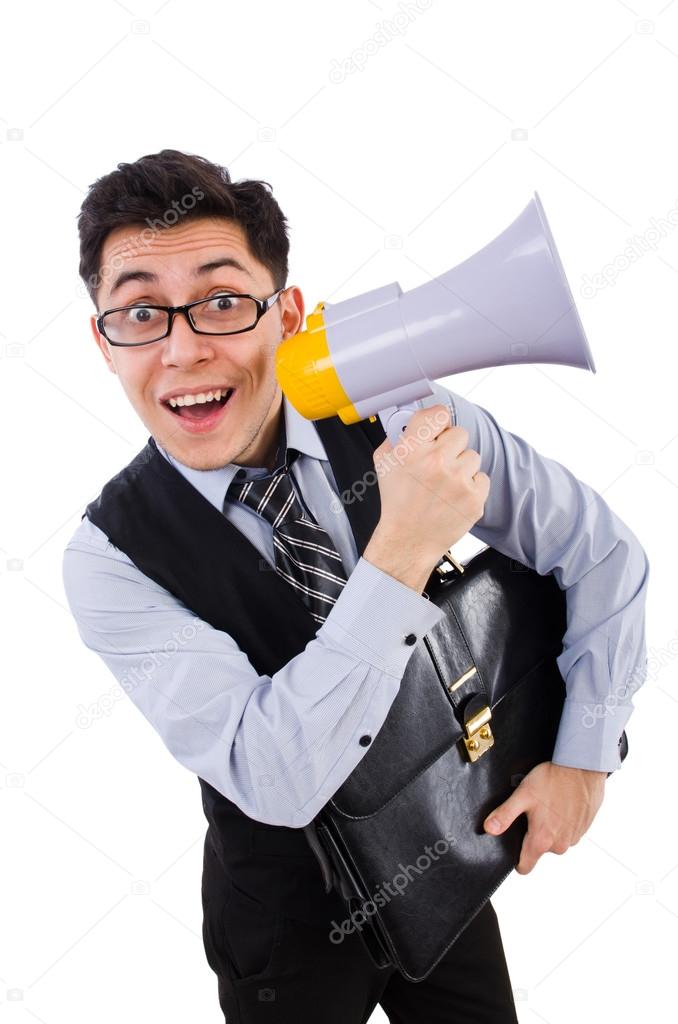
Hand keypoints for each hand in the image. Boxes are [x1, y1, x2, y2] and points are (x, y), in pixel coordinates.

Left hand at [482, 761, 607, 873]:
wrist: (582, 768)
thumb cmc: (552, 780)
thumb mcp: (523, 794)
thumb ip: (504, 815)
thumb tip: (489, 830)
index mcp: (542, 840)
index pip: (525, 866)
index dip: (516, 858)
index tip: (513, 843)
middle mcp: (560, 845)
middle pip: (539, 850)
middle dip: (533, 834)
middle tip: (532, 812)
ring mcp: (574, 838)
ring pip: (554, 840)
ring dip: (550, 827)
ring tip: (547, 804)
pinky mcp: (584, 829)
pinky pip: (568, 832)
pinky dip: (563, 821)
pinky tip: (560, 803)